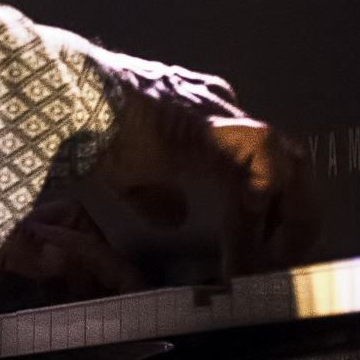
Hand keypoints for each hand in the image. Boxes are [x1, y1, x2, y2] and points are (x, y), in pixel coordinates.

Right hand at [90, 93, 320, 276]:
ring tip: (285, 250)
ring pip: (284, 158)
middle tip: (287, 257)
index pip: (249, 173)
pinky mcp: (215, 123)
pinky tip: (258, 220)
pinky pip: (264, 152)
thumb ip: (154, 196)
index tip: (257, 254)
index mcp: (199, 124)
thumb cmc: (87, 131)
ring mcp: (220, 114)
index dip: (257, 217)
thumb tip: (175, 216)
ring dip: (289, 208)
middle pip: (278, 165)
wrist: (69, 101)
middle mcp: (218, 113)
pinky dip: (268, 189)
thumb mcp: (127, 175)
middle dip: (288, 214)